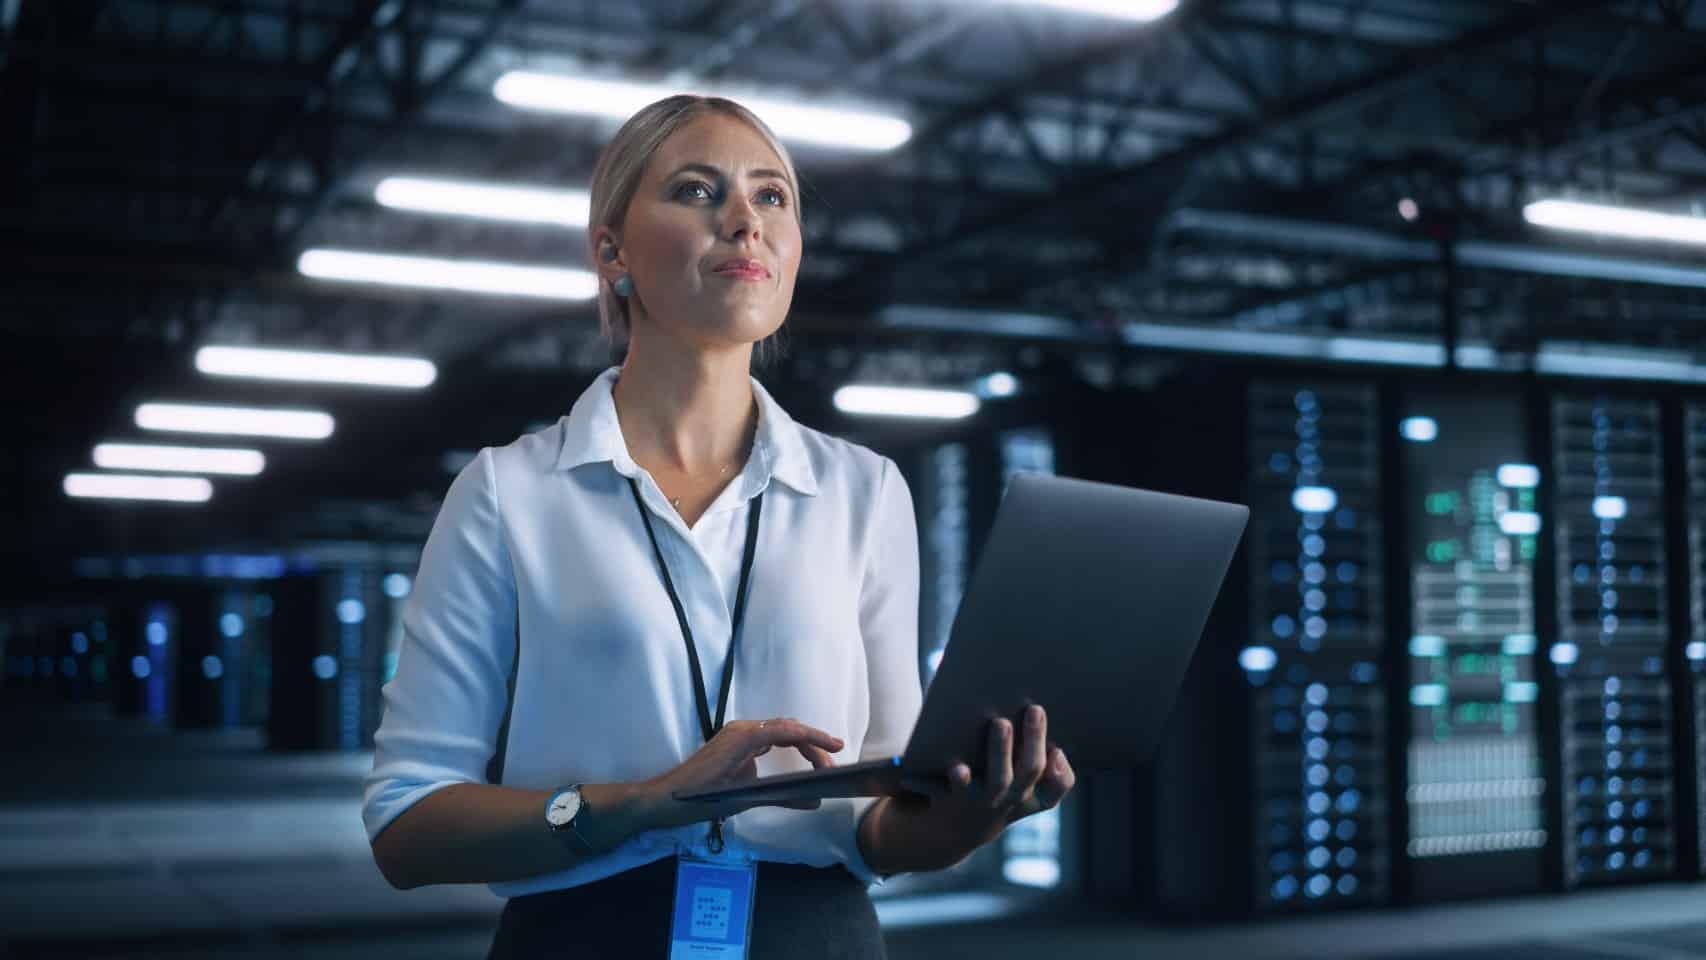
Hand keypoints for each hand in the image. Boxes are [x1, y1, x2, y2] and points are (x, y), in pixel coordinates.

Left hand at [630, 718, 843, 832]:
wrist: (663, 798)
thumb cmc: (698, 799)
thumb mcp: (744, 799)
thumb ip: (782, 797)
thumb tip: (814, 800)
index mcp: (744, 736)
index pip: (788, 730)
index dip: (816, 738)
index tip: (837, 747)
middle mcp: (741, 729)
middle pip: (786, 729)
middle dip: (812, 745)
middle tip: (830, 767)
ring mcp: (736, 735)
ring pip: (777, 732)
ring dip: (800, 745)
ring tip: (820, 763)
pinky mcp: (732, 743)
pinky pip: (766, 738)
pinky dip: (785, 746)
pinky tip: (796, 760)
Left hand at [899, 705, 1075, 853]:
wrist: (948, 833)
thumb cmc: (989, 793)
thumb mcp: (1014, 786)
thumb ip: (1025, 754)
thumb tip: (1024, 711)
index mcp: (1031, 794)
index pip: (1058, 785)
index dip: (1062, 771)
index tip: (1058, 748)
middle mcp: (1011, 799)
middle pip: (1030, 770)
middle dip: (1034, 739)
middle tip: (1034, 709)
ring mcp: (983, 801)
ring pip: (998, 780)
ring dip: (1000, 751)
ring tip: (1000, 723)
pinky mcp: (954, 798)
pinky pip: (959, 789)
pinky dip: (960, 778)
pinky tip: (957, 766)